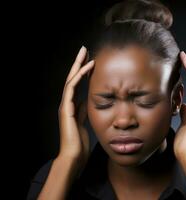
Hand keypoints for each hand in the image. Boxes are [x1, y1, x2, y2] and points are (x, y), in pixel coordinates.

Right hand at [57, 46, 94, 173]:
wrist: (73, 155)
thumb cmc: (79, 142)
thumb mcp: (84, 121)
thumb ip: (83, 110)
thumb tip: (86, 100)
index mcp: (71, 105)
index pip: (77, 84)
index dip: (82, 72)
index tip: (90, 61)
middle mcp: (67, 102)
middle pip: (72, 78)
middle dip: (78, 63)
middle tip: (84, 49)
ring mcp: (65, 104)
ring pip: (70, 79)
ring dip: (78, 65)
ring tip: (85, 53)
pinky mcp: (66, 108)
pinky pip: (72, 88)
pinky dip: (79, 76)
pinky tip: (87, 67)